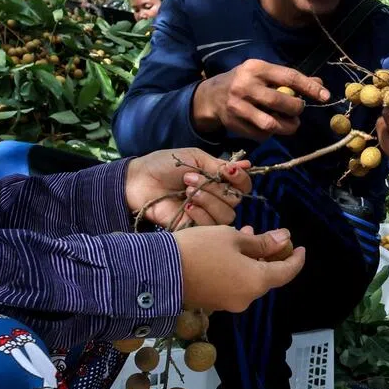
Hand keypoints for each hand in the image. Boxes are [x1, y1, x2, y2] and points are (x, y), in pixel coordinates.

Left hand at [126, 149, 251, 227]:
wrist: (139, 180)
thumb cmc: (165, 165)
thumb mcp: (195, 158)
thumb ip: (220, 166)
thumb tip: (249, 165)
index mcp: (219, 181)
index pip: (244, 186)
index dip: (240, 180)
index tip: (229, 171)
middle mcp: (217, 200)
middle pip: (235, 201)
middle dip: (215, 188)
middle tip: (190, 178)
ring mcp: (206, 216)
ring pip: (226, 216)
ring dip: (208, 201)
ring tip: (187, 191)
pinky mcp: (194, 230)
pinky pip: (210, 228)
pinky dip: (200, 215)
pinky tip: (185, 206)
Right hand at [173, 227, 304, 312]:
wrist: (158, 271)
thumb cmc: (200, 249)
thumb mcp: (232, 239)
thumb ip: (262, 243)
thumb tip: (284, 240)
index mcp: (257, 282)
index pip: (287, 272)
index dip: (296, 259)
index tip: (300, 247)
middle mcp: (247, 298)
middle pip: (267, 277)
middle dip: (269, 255)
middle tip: (265, 234)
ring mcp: (229, 303)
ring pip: (249, 279)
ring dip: (251, 259)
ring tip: (243, 234)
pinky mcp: (213, 303)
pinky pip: (233, 284)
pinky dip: (237, 268)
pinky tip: (227, 250)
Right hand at [192, 59, 328, 139]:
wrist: (212, 96)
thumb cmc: (245, 82)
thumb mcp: (264, 73)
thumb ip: (289, 78)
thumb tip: (319, 84)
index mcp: (256, 68)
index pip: (289, 77)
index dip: (310, 87)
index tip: (325, 96)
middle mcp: (245, 86)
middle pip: (281, 102)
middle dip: (296, 109)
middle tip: (299, 110)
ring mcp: (238, 107)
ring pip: (271, 124)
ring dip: (287, 126)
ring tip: (290, 123)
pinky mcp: (235, 124)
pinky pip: (262, 135)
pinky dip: (272, 134)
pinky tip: (271, 127)